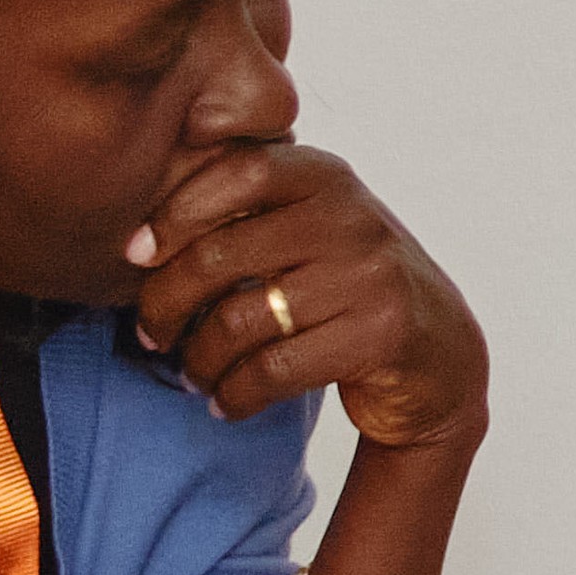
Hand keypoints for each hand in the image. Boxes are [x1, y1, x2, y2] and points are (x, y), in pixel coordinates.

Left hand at [129, 136, 489, 450]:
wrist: (439, 353)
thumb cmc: (346, 287)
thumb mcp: (310, 227)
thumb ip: (249, 210)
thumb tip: (137, 241)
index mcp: (326, 177)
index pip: (237, 172)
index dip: (176, 211)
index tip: (136, 254)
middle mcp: (352, 217)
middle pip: (223, 253)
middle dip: (167, 302)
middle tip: (149, 333)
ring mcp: (370, 276)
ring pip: (241, 320)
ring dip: (199, 360)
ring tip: (192, 375)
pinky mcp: (378, 336)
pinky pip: (274, 368)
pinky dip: (235, 394)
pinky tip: (227, 401)